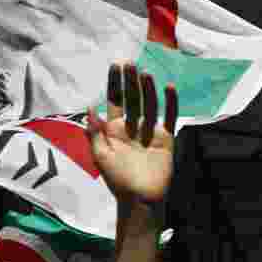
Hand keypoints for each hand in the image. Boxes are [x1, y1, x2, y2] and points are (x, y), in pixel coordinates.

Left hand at [87, 63, 176, 203]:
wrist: (140, 198)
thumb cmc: (118, 180)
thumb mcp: (101, 156)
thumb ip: (96, 132)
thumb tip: (90, 108)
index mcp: (115, 130)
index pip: (115, 101)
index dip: (114, 84)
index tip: (115, 66)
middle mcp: (133, 127)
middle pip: (132, 99)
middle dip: (130, 81)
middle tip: (130, 63)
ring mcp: (150, 132)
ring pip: (150, 105)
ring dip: (148, 89)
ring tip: (146, 73)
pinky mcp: (166, 139)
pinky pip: (170, 117)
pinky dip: (171, 103)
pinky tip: (169, 88)